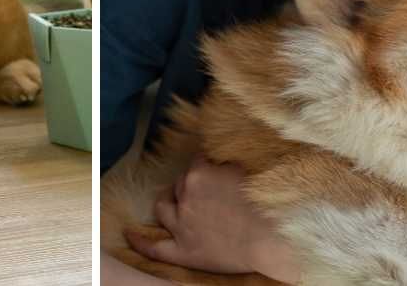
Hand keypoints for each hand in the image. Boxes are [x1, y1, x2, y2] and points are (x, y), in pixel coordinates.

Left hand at [124, 156, 302, 281]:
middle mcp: (186, 195)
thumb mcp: (251, 169)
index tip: (215, 171)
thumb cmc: (270, 203)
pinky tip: (131, 235)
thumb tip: (226, 156)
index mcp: (201, 172)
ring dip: (167, 202)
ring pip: (163, 207)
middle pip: (180, 184)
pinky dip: (140, 241)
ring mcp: (182, 224)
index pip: (197, 162)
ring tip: (173, 203)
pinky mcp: (183, 250)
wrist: (275, 238)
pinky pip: (155, 247)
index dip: (206, 166)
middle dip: (189, 186)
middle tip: (204, 192)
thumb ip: (232, 163)